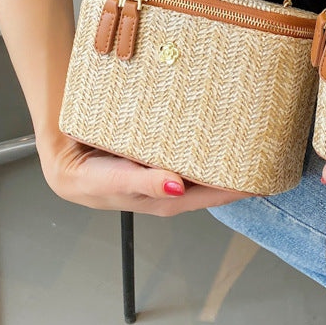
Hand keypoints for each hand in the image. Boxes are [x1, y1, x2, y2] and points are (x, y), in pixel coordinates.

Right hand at [40, 134, 252, 215]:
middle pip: (209, 181)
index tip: (259, 179)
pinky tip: (216, 125)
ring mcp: (165, 168)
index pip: (206, 195)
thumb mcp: (108, 178)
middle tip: (265, 156)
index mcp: (162, 198)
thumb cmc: (81, 170)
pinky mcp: (159, 150)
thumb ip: (142, 182)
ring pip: (202, 163)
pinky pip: (187, 146)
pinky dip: (204, 139)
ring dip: (224, 153)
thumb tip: (177, 188)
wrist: (60, 146)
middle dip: (236, 173)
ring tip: (250, 139)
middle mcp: (168, 185)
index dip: (232, 188)